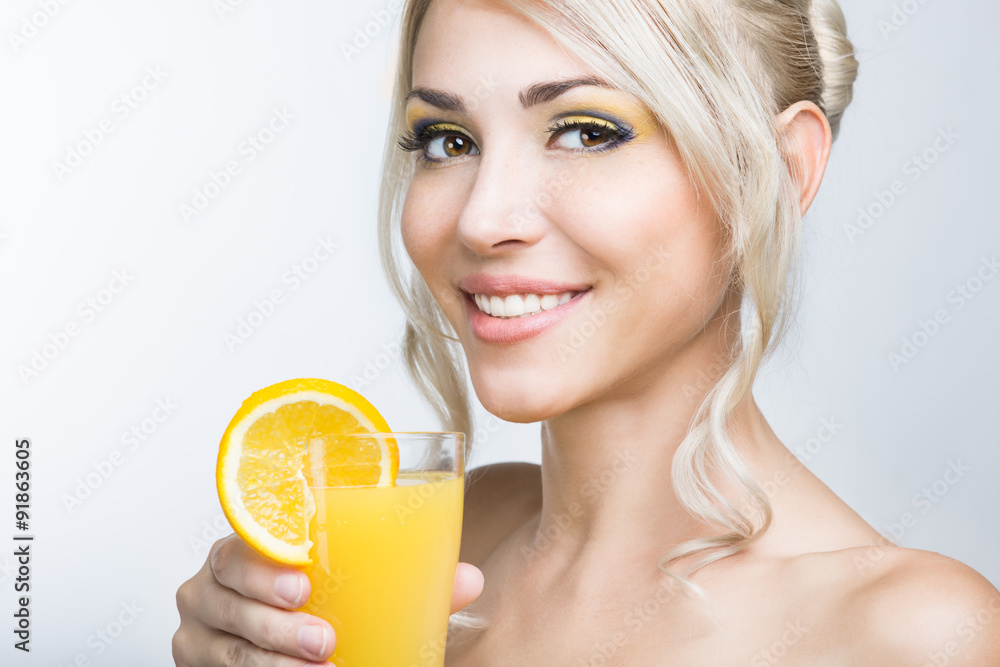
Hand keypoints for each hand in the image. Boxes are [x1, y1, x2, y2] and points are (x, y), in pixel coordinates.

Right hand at [173, 533, 483, 665]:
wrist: (281, 641)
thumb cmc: (315, 598)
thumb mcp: (355, 584)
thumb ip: (408, 578)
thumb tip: (468, 580)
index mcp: (243, 551)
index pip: (236, 549)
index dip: (264, 566)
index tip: (303, 583)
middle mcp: (209, 591)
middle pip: (230, 603)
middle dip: (277, 626)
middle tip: (324, 640)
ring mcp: (200, 636)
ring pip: (227, 652)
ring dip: (273, 664)